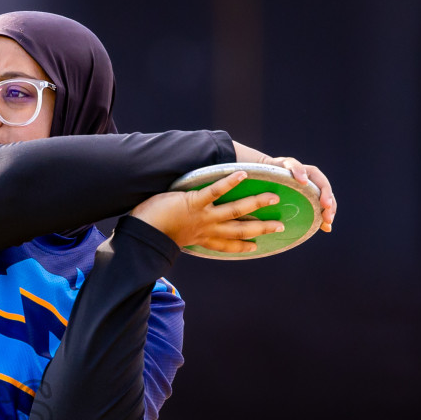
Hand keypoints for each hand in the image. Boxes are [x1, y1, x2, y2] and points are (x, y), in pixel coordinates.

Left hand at [129, 170, 285, 253]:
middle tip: (281, 226)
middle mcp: (205, 229)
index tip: (255, 246)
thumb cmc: (147, 232)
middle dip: (261, 228)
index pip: (225, 244)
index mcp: (198, 238)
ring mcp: (202, 216)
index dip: (241, 246)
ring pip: (234, 211)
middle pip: (239, 230)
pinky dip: (229, 183)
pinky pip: (215, 192)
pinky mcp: (193, 202)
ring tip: (273, 196)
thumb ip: (177, 233)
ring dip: (255, 204)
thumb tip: (175, 230)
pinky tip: (243, 174)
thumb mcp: (167, 236)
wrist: (139, 234)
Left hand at [232, 144, 336, 231]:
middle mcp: (299, 172)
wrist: (261, 180)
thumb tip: (235, 174)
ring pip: (323, 191)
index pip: (293, 164)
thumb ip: (243, 175)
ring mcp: (307, 183)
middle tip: (325, 207)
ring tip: (328, 220)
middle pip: (317, 178)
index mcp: (283, 166)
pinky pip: (322, 203)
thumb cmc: (252, 178)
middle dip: (324, 192)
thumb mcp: (249, 176)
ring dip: (329, 205)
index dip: (298, 171)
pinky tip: (326, 227)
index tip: (301, 181)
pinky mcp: (309, 195)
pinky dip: (326, 214)